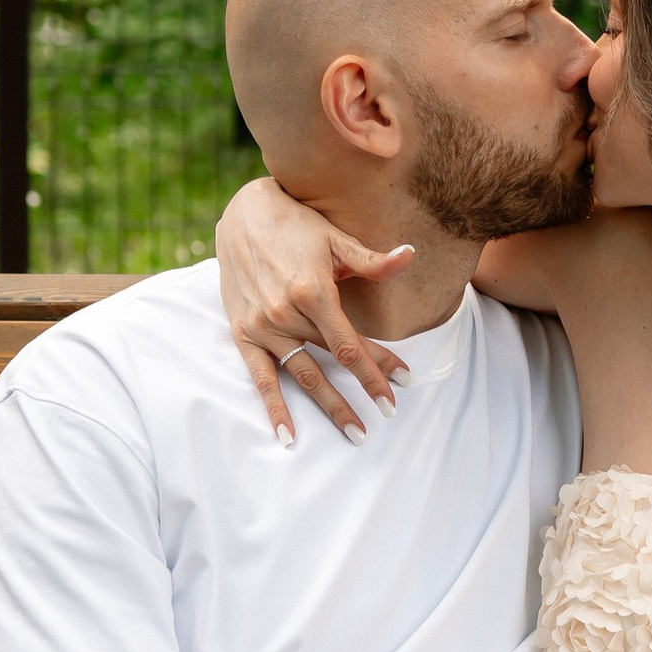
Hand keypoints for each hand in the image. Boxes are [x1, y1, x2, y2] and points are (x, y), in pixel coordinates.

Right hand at [214, 176, 410, 445]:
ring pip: (302, 375)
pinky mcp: (243, 333)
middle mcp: (286, 313)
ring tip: (354, 432)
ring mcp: (263, 326)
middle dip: (361, 392)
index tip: (402, 384)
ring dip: (328, 406)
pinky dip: (274, 408)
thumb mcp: (334, 238)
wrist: (241, 214)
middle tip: (387, 416)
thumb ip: (371, 260)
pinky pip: (260, 377)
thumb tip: (410, 256)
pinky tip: (287, 436)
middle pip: (331, 363)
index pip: (351, 343)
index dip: (378, 367)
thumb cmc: (295, 224)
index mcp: (312, 291)